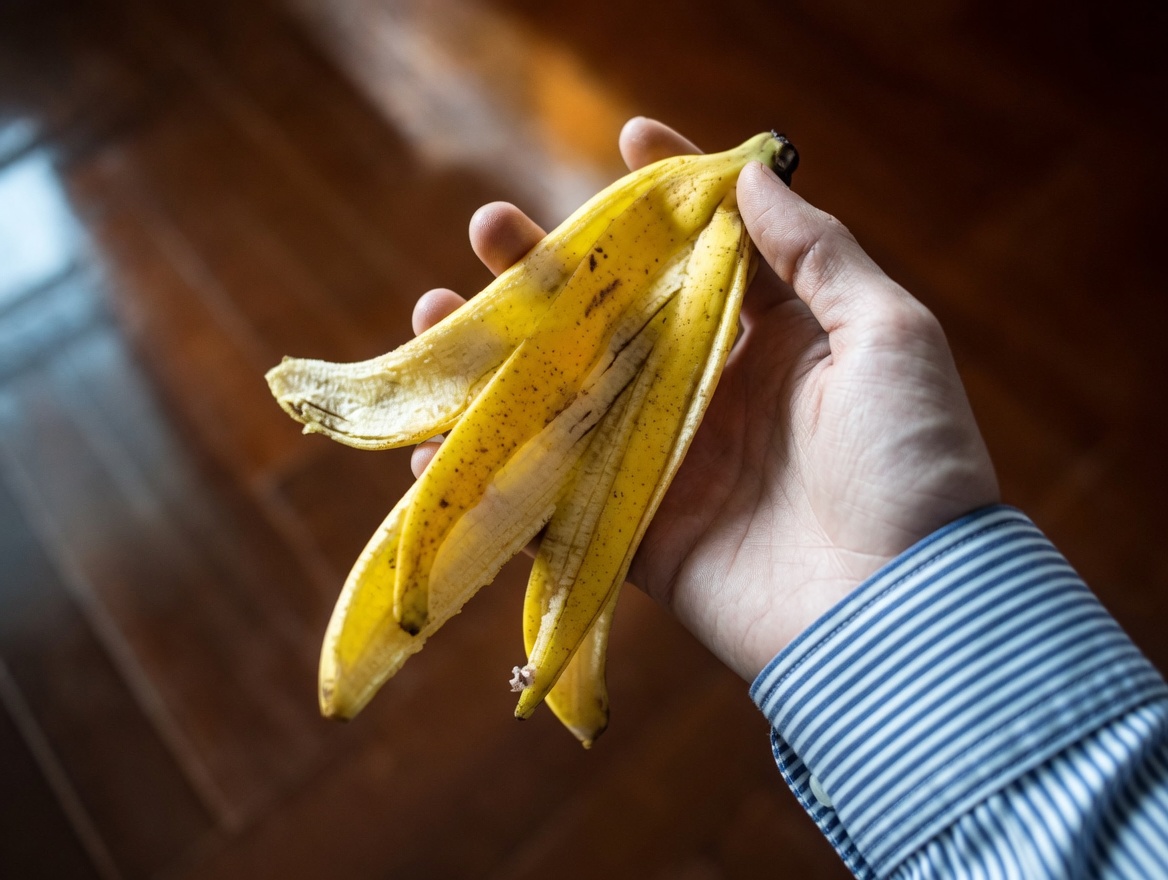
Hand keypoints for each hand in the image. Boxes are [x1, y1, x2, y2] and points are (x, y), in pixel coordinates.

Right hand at [411, 118, 999, 681]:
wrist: (906, 608)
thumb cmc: (915, 463)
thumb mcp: (888, 333)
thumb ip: (817, 252)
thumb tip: (755, 172)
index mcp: (778, 344)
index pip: (709, 252)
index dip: (670, 197)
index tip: (629, 137)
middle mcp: (714, 395)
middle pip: (616, 317)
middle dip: (552, 269)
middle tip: (491, 226)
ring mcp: (669, 463)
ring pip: (568, 396)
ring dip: (499, 356)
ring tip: (437, 308)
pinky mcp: (637, 533)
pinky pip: (551, 496)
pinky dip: (492, 468)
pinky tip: (434, 434)